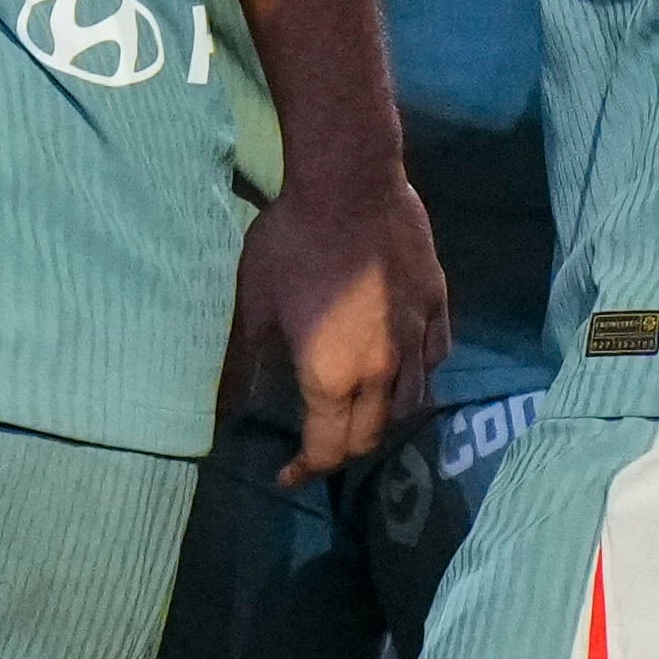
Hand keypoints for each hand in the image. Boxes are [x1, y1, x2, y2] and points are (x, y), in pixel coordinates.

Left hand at [225, 171, 445, 481]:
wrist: (351, 183)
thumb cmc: (292, 242)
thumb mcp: (253, 304)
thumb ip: (241, 363)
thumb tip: (221, 409)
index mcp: (333, 378)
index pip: (327, 449)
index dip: (305, 471)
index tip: (286, 476)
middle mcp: (384, 372)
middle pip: (371, 436)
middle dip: (343, 451)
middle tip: (319, 446)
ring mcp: (417, 339)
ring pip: (411, 405)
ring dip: (383, 421)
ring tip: (360, 415)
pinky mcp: (437, 306)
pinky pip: (435, 360)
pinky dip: (418, 377)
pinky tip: (404, 368)